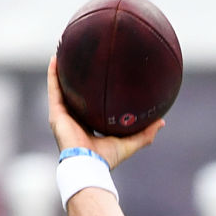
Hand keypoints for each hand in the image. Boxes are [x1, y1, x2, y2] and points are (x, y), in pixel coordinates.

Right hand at [46, 56, 164, 169]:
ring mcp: (63, 116)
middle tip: (82, 60)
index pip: (90, 107)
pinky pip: (53, 89)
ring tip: (64, 51)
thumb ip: (145, 133)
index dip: (93, 94)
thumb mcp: (130, 143)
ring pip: (60, 88)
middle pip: (74, 95)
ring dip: (61, 71)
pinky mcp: (55, 114)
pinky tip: (55, 57)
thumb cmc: (107, 158)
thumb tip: (162, 121)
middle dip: (76, 79)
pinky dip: (53, 74)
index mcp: (88, 126)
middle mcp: (74, 120)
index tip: (99, 79)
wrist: (88, 165)